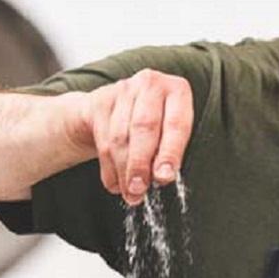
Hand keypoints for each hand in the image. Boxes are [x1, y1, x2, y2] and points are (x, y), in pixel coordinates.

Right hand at [79, 69, 192, 206]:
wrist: (116, 106)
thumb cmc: (154, 125)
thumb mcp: (170, 132)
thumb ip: (169, 151)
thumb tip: (161, 177)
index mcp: (177, 91)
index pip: (176, 124)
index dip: (170, 153)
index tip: (164, 176)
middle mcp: (150, 84)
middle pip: (144, 128)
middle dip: (141, 164)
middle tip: (139, 189)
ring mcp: (124, 90)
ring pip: (121, 137)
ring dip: (124, 171)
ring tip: (130, 192)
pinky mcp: (100, 101)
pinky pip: (103, 141)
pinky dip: (110, 169)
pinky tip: (116, 184)